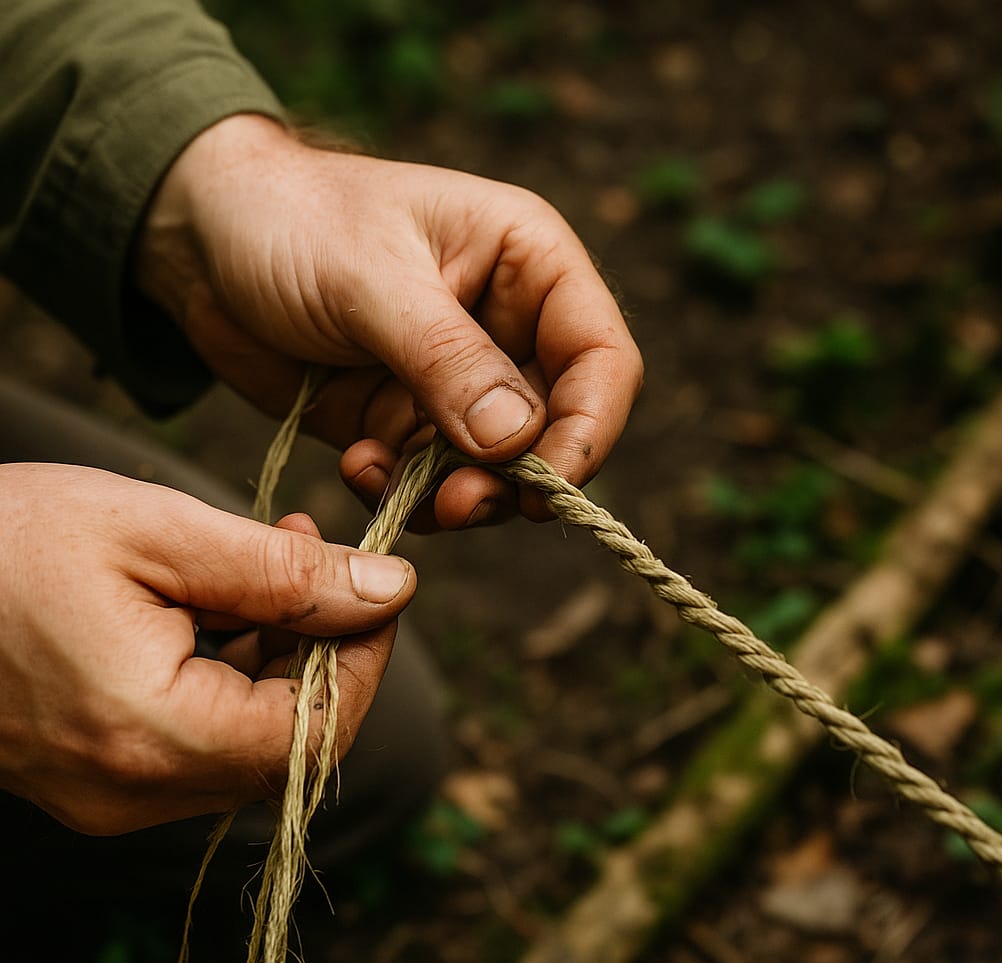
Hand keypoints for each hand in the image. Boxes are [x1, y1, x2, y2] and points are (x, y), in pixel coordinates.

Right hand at [0, 463, 414, 834]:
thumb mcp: (156, 532)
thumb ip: (284, 573)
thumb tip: (391, 590)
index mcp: (151, 734)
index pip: (317, 730)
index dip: (365, 657)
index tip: (375, 583)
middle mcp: (133, 790)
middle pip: (289, 738)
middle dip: (322, 643)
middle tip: (312, 552)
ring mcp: (111, 794)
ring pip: (249, 736)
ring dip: (278, 650)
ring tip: (263, 558)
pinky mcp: (97, 775)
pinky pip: (200, 735)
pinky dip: (231, 668)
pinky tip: (217, 597)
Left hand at [136, 115, 642, 529]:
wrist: (200, 240)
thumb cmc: (289, 220)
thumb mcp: (370, 277)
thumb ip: (447, 359)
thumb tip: (519, 440)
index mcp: (528, 264)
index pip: (602, 358)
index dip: (590, 428)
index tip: (549, 487)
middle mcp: (507, 327)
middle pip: (558, 428)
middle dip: (515, 479)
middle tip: (459, 504)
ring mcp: (458, 382)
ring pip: (498, 470)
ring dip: (457, 496)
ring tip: (398, 488)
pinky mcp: (408, 420)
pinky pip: (432, 481)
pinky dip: (403, 492)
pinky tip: (356, 464)